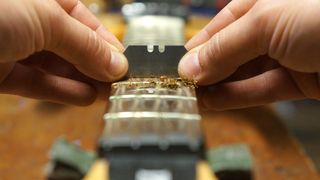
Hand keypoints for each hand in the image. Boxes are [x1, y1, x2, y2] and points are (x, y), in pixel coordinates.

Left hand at [0, 0, 127, 105]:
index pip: (83, 20)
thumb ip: (85, 45)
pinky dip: (62, 91)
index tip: (123, 61)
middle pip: (72, 46)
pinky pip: (37, 83)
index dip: (105, 41)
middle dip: (97, 65)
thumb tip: (117, 64)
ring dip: (84, 82)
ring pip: (56, 67)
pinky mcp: (1, 72)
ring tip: (108, 93)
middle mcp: (29, 21)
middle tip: (119, 82)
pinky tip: (85, 97)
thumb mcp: (48, 20)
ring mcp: (14, 47)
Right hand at [179, 0, 319, 109]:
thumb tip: (191, 65)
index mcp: (264, 2)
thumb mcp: (265, 23)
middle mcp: (275, 27)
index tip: (181, 64)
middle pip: (231, 51)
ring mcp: (288, 55)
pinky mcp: (299, 81)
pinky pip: (261, 89)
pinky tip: (214, 102)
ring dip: (218, 86)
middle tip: (184, 83)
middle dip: (207, 68)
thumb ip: (224, 47)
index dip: (200, 45)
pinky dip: (237, 97)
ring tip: (194, 96)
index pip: (222, 25)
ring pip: (244, 73)